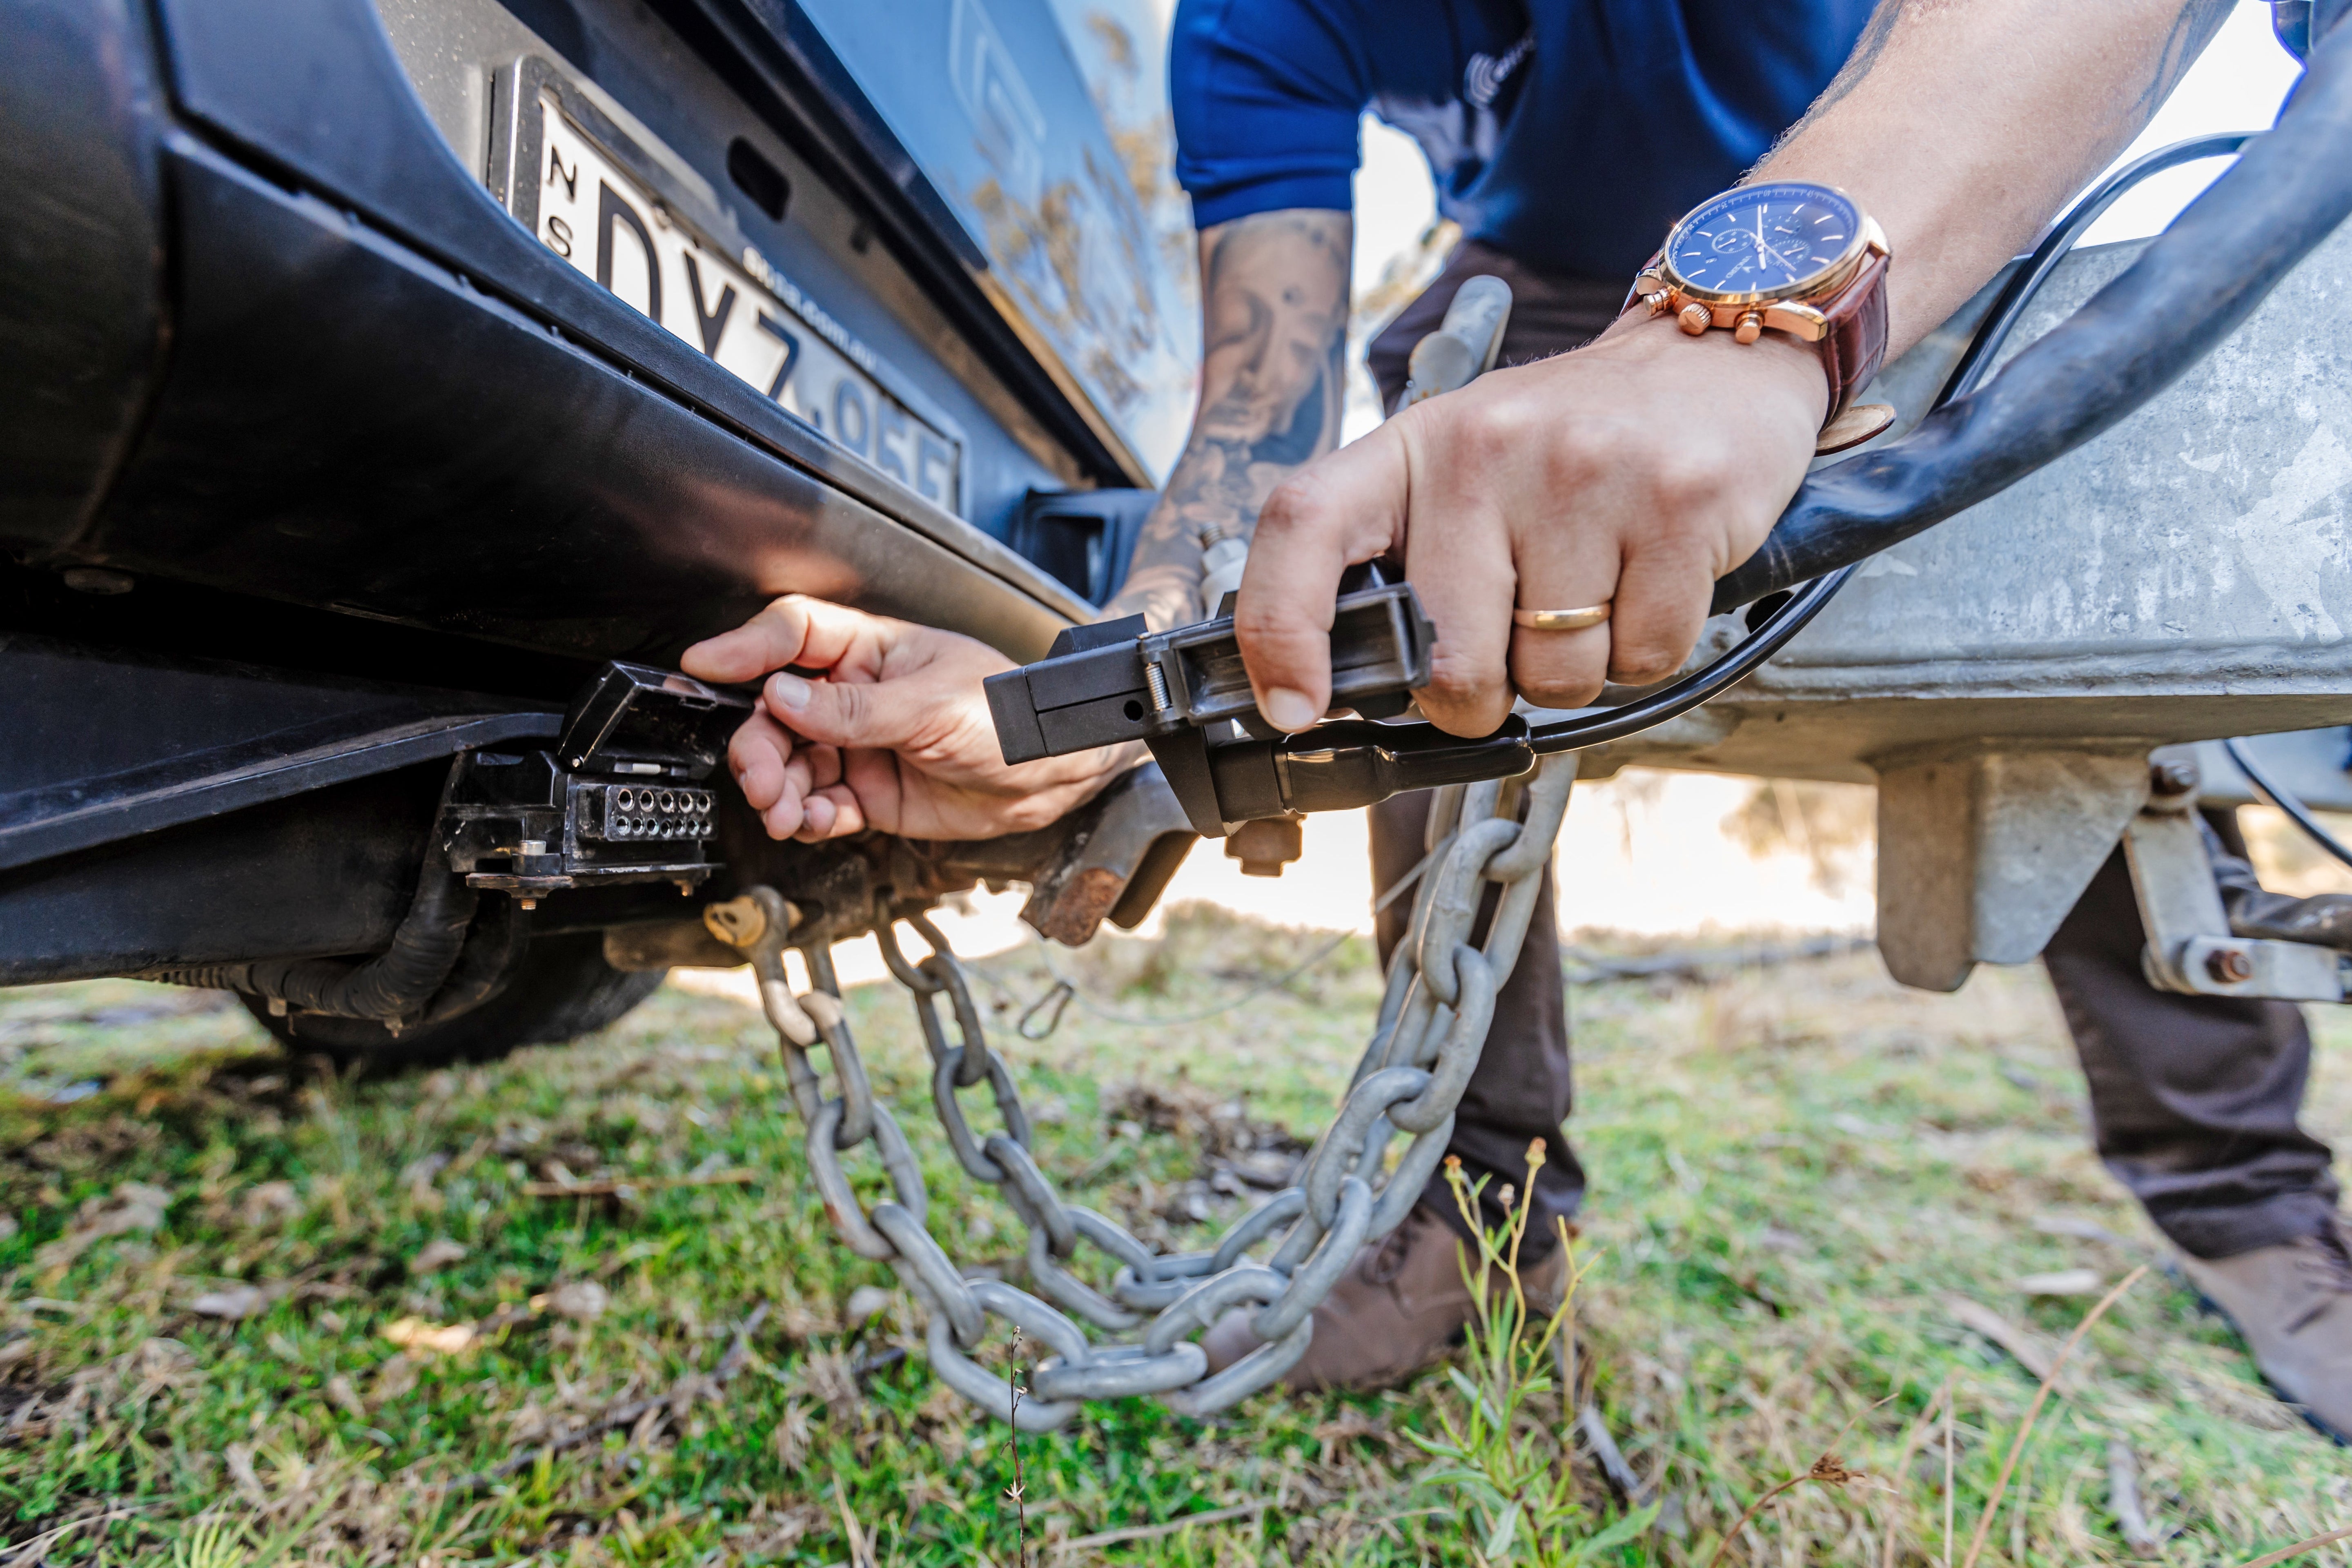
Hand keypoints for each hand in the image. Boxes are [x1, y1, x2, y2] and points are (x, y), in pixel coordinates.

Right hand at [680, 596, 1129, 842]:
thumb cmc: (1008, 715)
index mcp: (871, 652)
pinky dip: (809, 817)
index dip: (745, 648)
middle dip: (759, 746)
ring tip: (784, 812)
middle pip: (777, 711)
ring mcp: (861, 746)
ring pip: (792, 763)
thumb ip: (855, 712)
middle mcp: (857, 697)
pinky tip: (813, 823)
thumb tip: (783, 699)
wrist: (1054, 773)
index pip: (792, 635)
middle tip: (760, 779)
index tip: (704, 667)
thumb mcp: (932, 706)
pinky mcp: (871, 792)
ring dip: (778, 789)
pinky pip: (821, 804)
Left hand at [1234, 313, 1827, 736]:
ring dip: (1573, 668)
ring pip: (1554, 677)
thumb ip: (1399, 563)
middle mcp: (1489, 448)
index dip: (1278, 630)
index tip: (1292, 706)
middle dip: (1482, 692)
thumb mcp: (1462, 470)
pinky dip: (1645, 650)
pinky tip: (1646, 581)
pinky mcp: (1681, 505)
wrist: (1713, 358)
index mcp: (1416, 445)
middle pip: (1451, 663)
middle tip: (1514, 637)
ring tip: (1593, 588)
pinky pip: (1644, 659)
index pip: (1302, 525)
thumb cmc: (1572, 442)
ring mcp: (1588, 473)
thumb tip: (1331, 690)